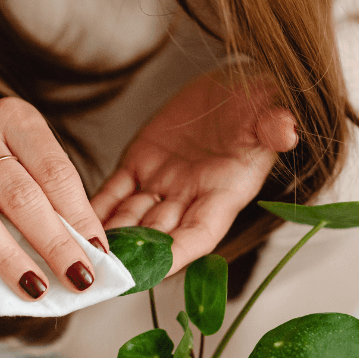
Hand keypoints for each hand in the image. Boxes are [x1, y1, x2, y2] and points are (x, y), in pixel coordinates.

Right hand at [0, 97, 106, 299]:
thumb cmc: (6, 165)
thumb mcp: (35, 167)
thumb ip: (58, 199)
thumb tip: (97, 253)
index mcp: (16, 119)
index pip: (54, 171)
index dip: (80, 215)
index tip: (99, 254)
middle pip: (19, 194)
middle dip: (53, 241)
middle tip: (78, 278)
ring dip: (5, 255)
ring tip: (33, 287)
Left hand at [91, 67, 297, 274]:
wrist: (237, 84)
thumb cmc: (261, 100)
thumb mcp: (272, 110)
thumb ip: (275, 125)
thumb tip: (285, 130)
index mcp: (226, 191)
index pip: (200, 233)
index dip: (177, 253)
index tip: (152, 272)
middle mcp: (193, 195)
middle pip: (159, 235)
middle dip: (132, 258)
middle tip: (103, 273)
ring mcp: (165, 182)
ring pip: (132, 218)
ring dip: (108, 238)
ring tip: (80, 253)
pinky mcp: (142, 162)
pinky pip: (115, 191)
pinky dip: (96, 207)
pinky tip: (73, 222)